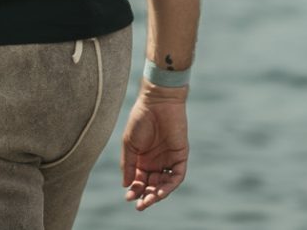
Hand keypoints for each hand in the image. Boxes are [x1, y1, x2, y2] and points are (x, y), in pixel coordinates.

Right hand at [121, 85, 188, 210]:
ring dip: (157, 194)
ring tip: (149, 200)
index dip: (134, 190)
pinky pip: (177, 175)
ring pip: (164, 183)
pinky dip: (170, 185)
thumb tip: (126, 185)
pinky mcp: (180, 155)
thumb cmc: (141, 118)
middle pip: (152, 185)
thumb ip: (128, 164)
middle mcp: (156, 161)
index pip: (139, 181)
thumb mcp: (129, 143)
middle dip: (146, 196)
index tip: (128, 197)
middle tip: (140, 204)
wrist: (157, 101)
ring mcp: (168, 158)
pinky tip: (161, 191)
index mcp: (142, 159)